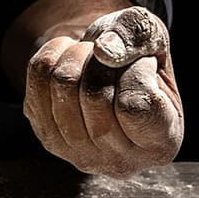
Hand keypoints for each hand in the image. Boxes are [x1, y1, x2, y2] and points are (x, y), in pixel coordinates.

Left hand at [24, 6, 182, 178]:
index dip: (136, 71)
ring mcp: (79, 154)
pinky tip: (69, 59)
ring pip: (63, 86)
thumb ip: (140, 35)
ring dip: (77, 56)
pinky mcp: (48, 138)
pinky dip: (53, 55)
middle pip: (94, 95)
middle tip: (112, 57)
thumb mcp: (153, 38)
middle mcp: (120, 161)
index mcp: (160, 144)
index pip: (134, 107)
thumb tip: (103, 51)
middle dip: (102, 61)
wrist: (102, 72)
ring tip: (92, 57)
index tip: (144, 64)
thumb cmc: (137, 60)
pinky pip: (38, 80)